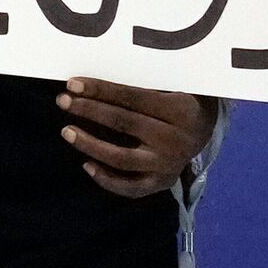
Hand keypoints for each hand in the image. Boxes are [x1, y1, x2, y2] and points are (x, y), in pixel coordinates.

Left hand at [57, 78, 210, 196]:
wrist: (205, 129)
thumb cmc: (178, 100)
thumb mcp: (170, 86)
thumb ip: (141, 83)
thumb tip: (94, 80)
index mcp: (179, 110)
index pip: (132, 97)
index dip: (100, 90)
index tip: (72, 84)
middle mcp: (175, 139)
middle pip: (123, 123)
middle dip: (89, 110)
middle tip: (62, 101)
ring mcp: (168, 165)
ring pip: (121, 157)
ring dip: (90, 144)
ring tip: (66, 131)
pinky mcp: (161, 183)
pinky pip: (130, 187)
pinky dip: (106, 179)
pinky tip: (86, 165)